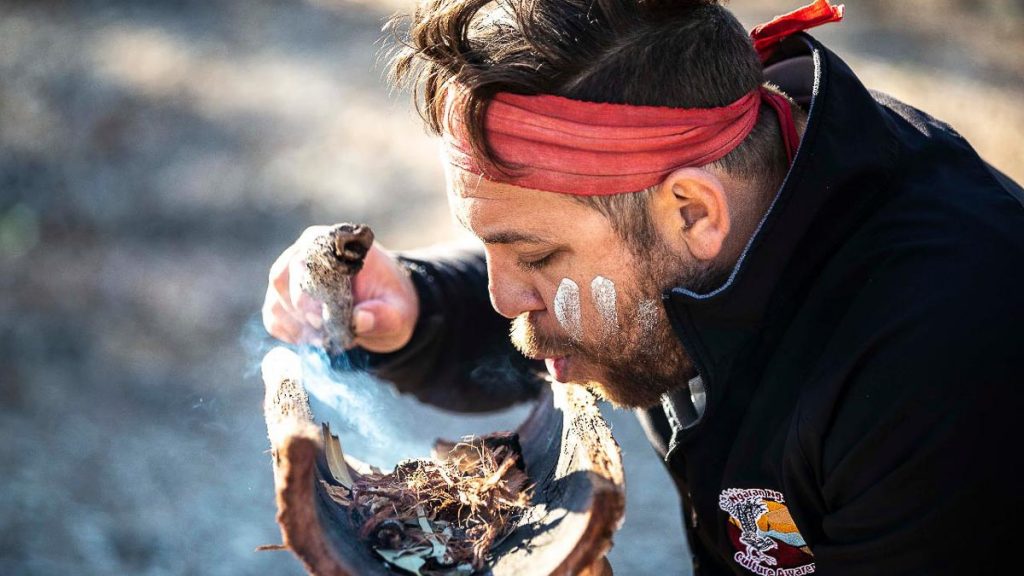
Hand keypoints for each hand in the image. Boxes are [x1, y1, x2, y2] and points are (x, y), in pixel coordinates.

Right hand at [262, 226, 419, 353]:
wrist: (386, 310)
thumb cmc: (391, 302)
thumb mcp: (397, 312)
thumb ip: (382, 315)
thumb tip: (360, 320)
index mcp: (335, 243)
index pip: (308, 256)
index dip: (309, 288)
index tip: (321, 318)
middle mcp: (305, 253)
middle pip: (282, 277)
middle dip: (301, 311)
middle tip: (323, 334)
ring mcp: (290, 275)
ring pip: (276, 299)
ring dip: (297, 325)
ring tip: (326, 340)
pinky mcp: (284, 299)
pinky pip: (273, 317)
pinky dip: (289, 334)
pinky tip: (313, 341)